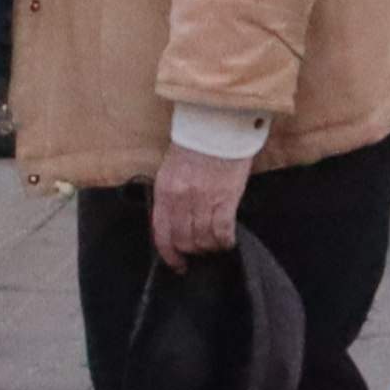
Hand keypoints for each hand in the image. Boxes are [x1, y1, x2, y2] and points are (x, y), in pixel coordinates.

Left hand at [149, 145, 245, 263]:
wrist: (217, 125)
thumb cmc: (195, 144)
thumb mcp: (172, 170)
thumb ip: (171, 197)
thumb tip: (175, 223)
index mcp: (165, 191)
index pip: (161, 233)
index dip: (169, 254)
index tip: (177, 264)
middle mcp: (181, 199)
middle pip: (184, 240)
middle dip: (192, 251)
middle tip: (200, 251)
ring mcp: (203, 200)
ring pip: (203, 240)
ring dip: (210, 247)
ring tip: (215, 244)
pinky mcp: (225, 199)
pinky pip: (222, 232)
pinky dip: (225, 240)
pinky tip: (228, 239)